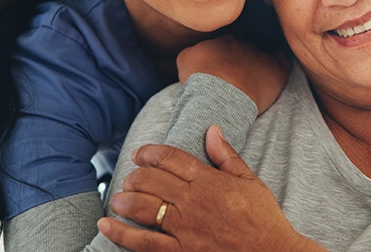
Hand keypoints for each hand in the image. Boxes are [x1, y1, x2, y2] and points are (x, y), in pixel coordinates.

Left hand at [98, 126, 325, 251]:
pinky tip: (106, 225)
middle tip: (130, 177)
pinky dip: (121, 234)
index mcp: (210, 181)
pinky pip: (144, 242)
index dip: (151, 153)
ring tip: (117, 196)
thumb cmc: (263, 218)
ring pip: (144, 207)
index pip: (172, 159)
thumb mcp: (250, 180)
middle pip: (152, 180)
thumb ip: (227, 155)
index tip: (140, 153)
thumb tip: (211, 129)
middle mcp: (194, 202)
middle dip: (135, 175)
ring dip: (125, 199)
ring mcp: (185, 228)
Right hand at [177, 35, 289, 113]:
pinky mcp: (277, 69)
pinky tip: (277, 70)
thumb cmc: (199, 81)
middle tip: (234, 80)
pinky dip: (280, 63)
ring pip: (261, 55)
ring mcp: (261, 55)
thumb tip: (197, 53)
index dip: (222, 59)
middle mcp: (243, 43)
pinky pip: (283, 60)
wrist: (219, 95)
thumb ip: (194, 50)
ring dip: (257, 65)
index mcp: (222, 40)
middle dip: (239, 61)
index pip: (224, 45)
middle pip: (243, 50)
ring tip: (252, 81)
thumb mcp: (184, 59)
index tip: (219, 72)